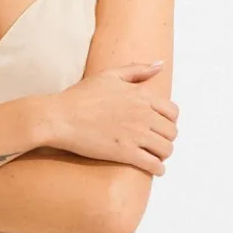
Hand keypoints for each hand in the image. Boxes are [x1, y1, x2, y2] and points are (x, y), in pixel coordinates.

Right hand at [46, 62, 178, 174]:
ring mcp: (136, 134)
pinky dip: (158, 168)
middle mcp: (143, 114)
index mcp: (141, 95)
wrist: (59, 117)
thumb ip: (136, 70)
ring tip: (152, 154)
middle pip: (171, 132)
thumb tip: (160, 64)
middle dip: (165, 138)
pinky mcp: (126, 152)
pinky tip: (151, 167)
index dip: (168, 120)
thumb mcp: (108, 75)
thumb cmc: (79, 96)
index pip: (172, 112)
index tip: (157, 125)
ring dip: (162, 153)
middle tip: (153, 141)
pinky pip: (155, 165)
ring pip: (166, 149)